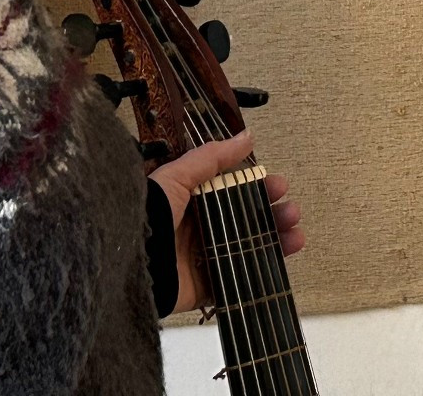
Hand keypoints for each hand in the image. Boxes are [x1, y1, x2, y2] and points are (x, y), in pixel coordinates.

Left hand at [148, 130, 303, 314]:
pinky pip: (242, 278)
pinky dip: (266, 269)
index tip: (278, 184)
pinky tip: (285, 256)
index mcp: (191, 201)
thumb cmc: (148, 215)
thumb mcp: (176, 177)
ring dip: (277, 238)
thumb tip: (246, 136)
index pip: (234, 191)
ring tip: (295, 232)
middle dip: (273, 213)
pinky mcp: (206, 287)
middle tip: (290, 209)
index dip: (258, 187)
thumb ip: (211, 158)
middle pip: (247, 219)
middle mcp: (200, 229)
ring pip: (250, 247)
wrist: (127, 263)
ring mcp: (205, 259)